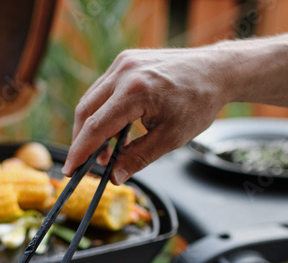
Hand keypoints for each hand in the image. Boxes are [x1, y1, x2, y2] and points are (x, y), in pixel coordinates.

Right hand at [63, 48, 231, 183]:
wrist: (216, 71)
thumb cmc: (199, 102)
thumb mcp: (170, 138)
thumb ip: (138, 158)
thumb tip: (114, 177)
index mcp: (136, 91)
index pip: (96, 127)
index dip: (80, 152)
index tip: (71, 170)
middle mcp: (124, 72)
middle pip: (86, 112)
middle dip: (82, 142)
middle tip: (88, 165)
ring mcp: (123, 63)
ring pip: (91, 100)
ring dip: (91, 127)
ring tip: (106, 151)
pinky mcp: (125, 61)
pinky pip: (102, 90)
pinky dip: (101, 111)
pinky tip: (113, 129)